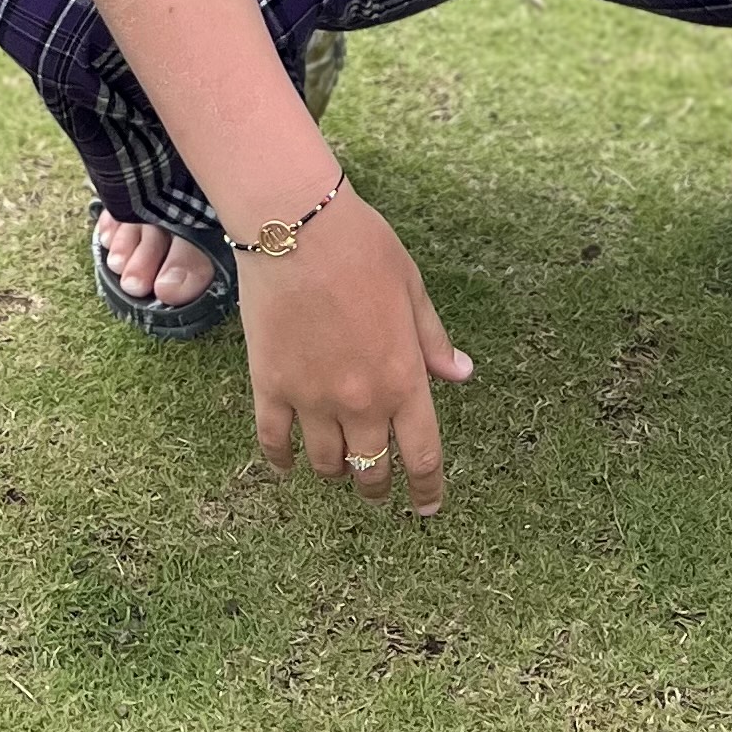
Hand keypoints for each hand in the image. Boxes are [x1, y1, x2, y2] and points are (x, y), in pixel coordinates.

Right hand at [238, 184, 470, 515]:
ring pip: (326, 464)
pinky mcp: (270, 385)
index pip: (422, 455)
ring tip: (337, 469)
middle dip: (377, 486)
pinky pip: (274, 441)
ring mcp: (312, 397)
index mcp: (403, 378)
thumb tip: (461, 374)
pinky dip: (281, 459)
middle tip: (376, 489)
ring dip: (335, 472)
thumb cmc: (362, 247)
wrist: (297, 225)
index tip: (427, 506)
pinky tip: (286, 463)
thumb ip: (432, 339)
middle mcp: (360, 400)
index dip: (427, 488)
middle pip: (371, 469)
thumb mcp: (411, 288)